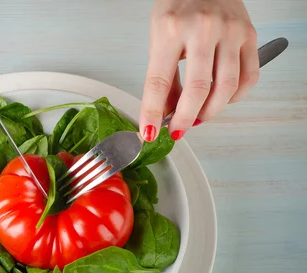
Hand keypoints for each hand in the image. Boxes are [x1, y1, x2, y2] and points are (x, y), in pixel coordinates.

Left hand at [140, 0, 258, 140]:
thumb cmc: (177, 8)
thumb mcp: (159, 39)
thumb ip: (164, 77)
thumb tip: (165, 113)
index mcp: (171, 30)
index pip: (158, 82)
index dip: (153, 113)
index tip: (150, 132)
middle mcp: (202, 29)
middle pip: (197, 89)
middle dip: (186, 118)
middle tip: (178, 129)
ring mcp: (230, 31)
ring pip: (226, 87)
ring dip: (211, 111)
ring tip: (199, 116)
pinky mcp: (250, 34)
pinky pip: (248, 77)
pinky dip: (235, 96)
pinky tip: (221, 98)